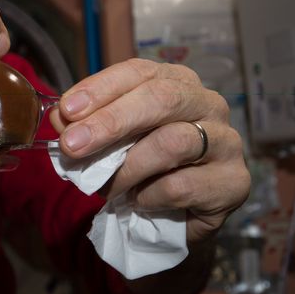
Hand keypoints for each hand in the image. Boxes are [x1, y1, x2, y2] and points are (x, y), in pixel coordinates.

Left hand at [51, 59, 250, 243]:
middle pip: (162, 99)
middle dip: (111, 122)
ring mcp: (227, 142)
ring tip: (106, 187)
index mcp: (177, 83)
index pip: (140, 72)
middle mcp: (208, 104)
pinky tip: (139, 202)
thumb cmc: (144, 171)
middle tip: (73, 145)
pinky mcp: (234, 182)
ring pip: (173, 143)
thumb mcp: (110, 145)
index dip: (101, 88)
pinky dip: (149, 196)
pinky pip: (182, 185)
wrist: (177, 221)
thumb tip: (60, 117)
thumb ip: (87, 127)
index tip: (67, 110)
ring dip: (128, 168)